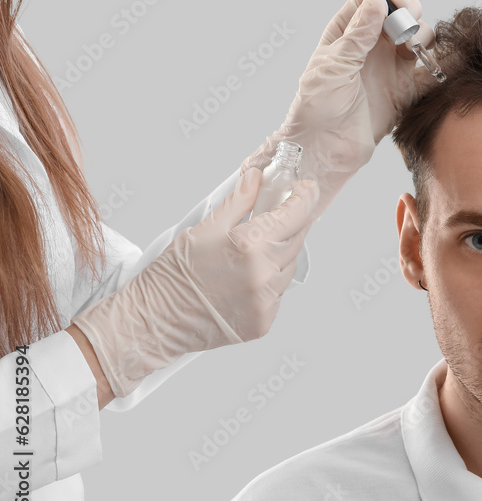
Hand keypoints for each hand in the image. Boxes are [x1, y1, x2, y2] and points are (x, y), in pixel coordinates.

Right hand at [70, 167, 319, 397]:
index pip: (294, 215)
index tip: (306, 189)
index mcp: (249, 245)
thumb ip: (239, 201)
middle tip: (279, 217)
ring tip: (252, 254)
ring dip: (279, 255)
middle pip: (296, 240)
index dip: (304, 198)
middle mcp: (263, 275)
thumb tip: (256, 178)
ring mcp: (265, 301)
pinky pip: (279, 293)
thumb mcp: (205, 228)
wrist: (156, 320)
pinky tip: (247, 279)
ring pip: (289, 268)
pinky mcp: (264, 322)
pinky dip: (270, 282)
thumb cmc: (174, 273)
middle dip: (291, 225)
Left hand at [242, 0, 438, 224]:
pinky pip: (430, 72)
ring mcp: (391, 66)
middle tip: (408, 36)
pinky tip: (439, 68)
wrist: (325, 150)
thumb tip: (378, 1)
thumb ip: (358, 35)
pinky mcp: (406, 91)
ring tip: (417, 57)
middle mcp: (372, 44)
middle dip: (411, 16)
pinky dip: (441, 66)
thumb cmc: (317, 108)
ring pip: (420, 37)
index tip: (403, 6)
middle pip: (402, 12)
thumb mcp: (333, 67)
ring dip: (424, 40)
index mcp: (347, 31)